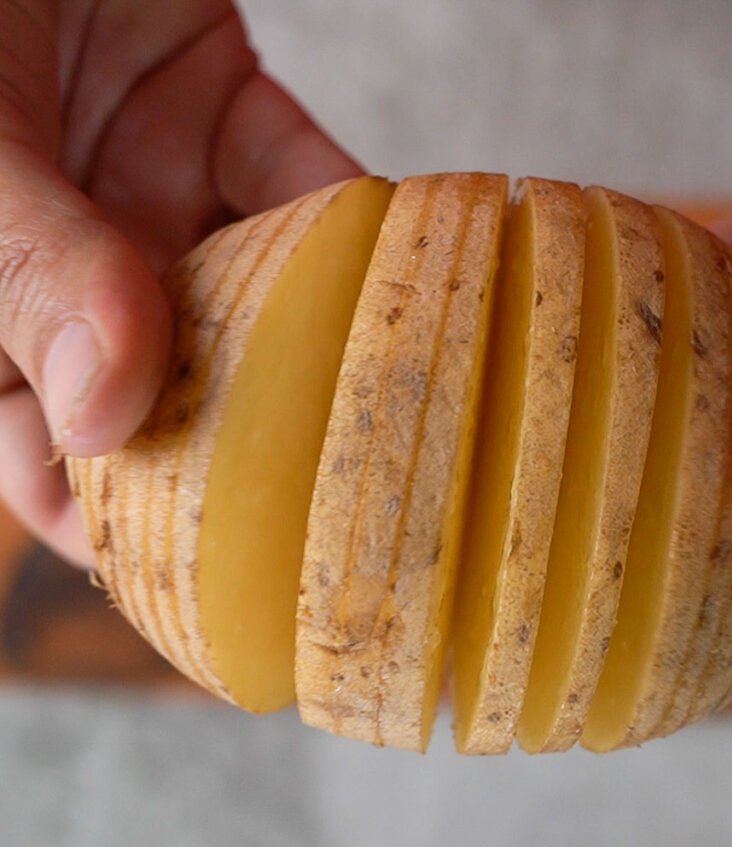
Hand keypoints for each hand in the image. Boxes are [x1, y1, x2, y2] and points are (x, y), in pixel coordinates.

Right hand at [0, 1, 361, 566]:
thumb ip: (27, 267)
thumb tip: (105, 413)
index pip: (39, 436)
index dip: (108, 514)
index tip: (195, 584)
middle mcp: (71, 248)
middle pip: (164, 380)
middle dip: (237, 448)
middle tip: (329, 524)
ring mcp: (150, 181)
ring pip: (248, 291)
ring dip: (317, 342)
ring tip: (393, 417)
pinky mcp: (223, 108)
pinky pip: (305, 183)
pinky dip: (362, 226)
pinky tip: (423, 277)